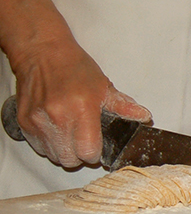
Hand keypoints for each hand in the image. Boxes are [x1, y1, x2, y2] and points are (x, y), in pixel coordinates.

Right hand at [12, 38, 150, 167]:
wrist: (43, 53)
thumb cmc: (74, 67)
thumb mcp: (104, 86)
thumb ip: (123, 106)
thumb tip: (143, 117)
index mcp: (82, 109)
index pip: (88, 151)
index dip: (95, 153)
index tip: (96, 147)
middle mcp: (58, 118)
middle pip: (70, 159)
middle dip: (79, 155)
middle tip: (84, 140)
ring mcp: (39, 121)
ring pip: (53, 156)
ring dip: (63, 150)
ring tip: (70, 133)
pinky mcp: (24, 122)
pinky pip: (38, 147)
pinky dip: (48, 144)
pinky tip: (56, 129)